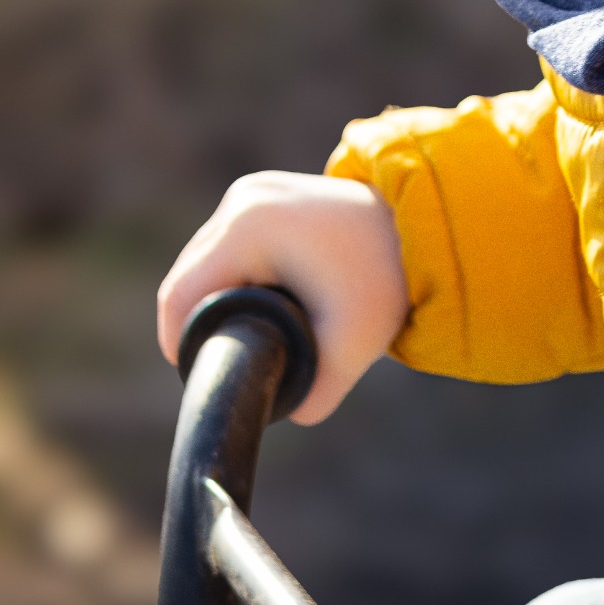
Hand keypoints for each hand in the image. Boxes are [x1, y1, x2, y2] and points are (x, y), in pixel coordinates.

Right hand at [156, 171, 408, 423]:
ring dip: (211, 295)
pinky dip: (230, 271)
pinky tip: (249, 300)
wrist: (423, 223)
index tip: (200, 375)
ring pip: (203, 257)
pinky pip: (225, 241)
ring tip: (235, 335)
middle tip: (220, 363)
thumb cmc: (386, 279)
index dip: (179, 342)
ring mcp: (253, 190)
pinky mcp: (265, 191)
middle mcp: (244, 200)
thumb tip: (288, 414)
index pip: (181, 295)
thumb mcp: (351, 345)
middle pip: (187, 276)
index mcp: (250, 229)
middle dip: (196, 322)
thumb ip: (314, 393)